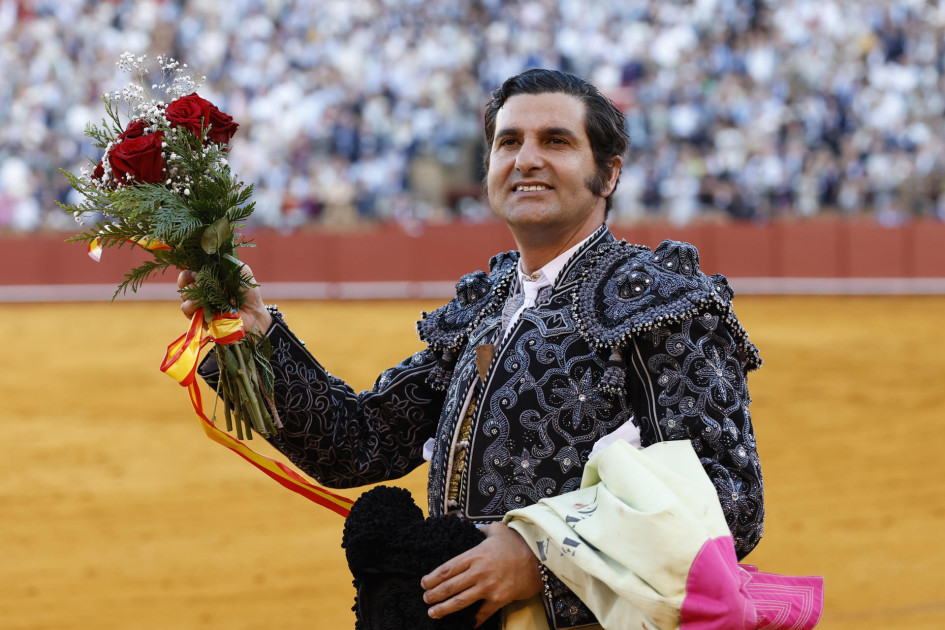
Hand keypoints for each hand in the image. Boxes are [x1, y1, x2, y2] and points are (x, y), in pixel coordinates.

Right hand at [177, 264, 271, 332]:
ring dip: (191, 290)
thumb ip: (226, 260)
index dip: (187, 265)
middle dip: (186, 276)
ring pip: (184, 294)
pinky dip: (190, 304)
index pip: (190, 268)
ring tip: (203, 291)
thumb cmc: (248, 291)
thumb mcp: (240, 270)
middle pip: (183, 280)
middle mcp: (201, 289)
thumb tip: (210, 250)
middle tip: (196, 276)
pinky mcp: (198, 317)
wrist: (254, 313)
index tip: (191, 265)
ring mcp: (199, 303)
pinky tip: (200, 303)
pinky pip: (186, 309)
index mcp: (209, 276)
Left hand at [421, 522, 541, 626]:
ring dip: (444, 609)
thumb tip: (470, 526)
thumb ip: (480, 529)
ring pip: (460, 601)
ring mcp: (488, 587)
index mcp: (475, 554)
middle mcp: (479, 571)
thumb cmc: (517, 543)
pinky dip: (472, 621)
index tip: (424, 582)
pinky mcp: (499, 599)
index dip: (432, 577)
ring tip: (432, 613)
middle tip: (425, 599)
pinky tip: (464, 626)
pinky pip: (482, 613)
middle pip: (450, 586)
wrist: (540, 559)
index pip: (447, 568)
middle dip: (434, 595)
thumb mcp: (496, 530)